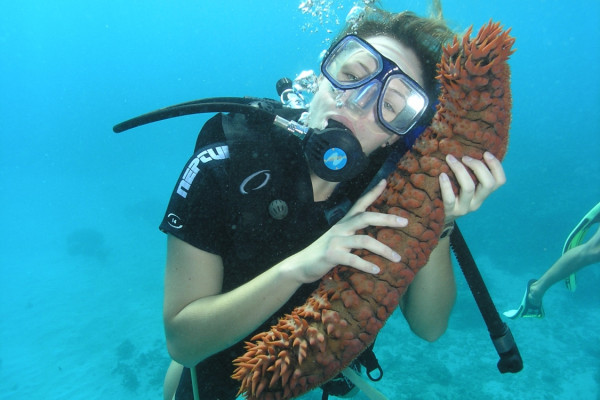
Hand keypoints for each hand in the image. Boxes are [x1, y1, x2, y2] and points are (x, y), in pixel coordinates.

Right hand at [290, 180, 407, 282]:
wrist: (300, 265)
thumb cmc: (323, 252)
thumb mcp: (338, 238)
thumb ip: (352, 234)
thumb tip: (371, 234)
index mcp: (343, 222)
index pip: (359, 203)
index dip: (372, 192)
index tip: (385, 181)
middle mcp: (340, 228)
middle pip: (366, 217)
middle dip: (386, 218)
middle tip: (405, 222)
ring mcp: (335, 240)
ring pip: (364, 240)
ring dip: (383, 249)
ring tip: (397, 258)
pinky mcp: (331, 255)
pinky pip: (353, 259)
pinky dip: (366, 264)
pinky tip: (377, 270)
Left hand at [439, 151, 505, 222]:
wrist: (436, 218)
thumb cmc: (451, 194)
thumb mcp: (463, 186)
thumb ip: (469, 173)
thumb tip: (468, 148)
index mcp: (483, 194)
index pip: (500, 181)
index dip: (496, 166)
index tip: (486, 153)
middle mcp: (477, 202)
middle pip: (488, 183)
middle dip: (478, 166)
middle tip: (465, 157)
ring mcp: (464, 208)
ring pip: (469, 188)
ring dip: (460, 170)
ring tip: (450, 159)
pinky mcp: (449, 212)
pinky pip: (450, 198)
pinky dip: (446, 185)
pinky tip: (442, 175)